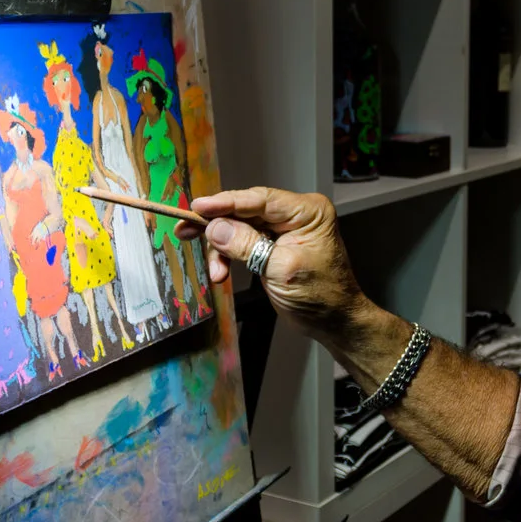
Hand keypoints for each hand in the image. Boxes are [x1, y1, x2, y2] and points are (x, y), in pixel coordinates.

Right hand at [190, 187, 370, 344]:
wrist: (334, 322)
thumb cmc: (320, 296)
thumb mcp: (281, 269)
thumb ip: (246, 245)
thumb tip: (214, 227)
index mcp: (307, 212)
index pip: (259, 200)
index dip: (225, 202)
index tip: (197, 207)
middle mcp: (295, 214)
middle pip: (245, 211)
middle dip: (216, 224)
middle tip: (185, 230)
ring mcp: (284, 229)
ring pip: (240, 227)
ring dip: (221, 247)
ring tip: (214, 271)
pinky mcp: (273, 245)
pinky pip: (243, 242)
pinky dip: (229, 256)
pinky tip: (220, 272)